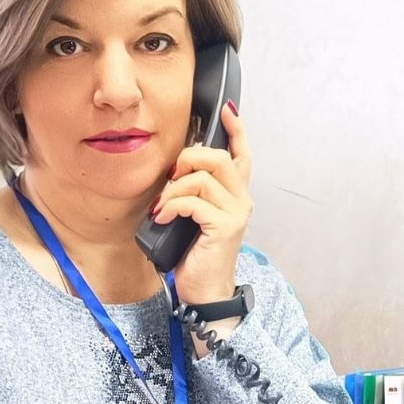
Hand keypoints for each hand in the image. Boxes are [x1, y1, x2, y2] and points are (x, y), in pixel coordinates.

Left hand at [152, 101, 252, 305]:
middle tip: (170, 178)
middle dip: (188, 159)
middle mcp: (241, 200)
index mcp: (236, 195)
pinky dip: (171, 205)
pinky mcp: (224, 227)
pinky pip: (193, 201)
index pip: (243, 155)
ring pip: (203, 177)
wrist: (205, 293)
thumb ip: (193, 193)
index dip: (237, 130)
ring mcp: (235, 213)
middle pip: (218, 158)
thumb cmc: (196, 256)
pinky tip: (161, 218)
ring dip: (173, 189)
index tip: (228, 111)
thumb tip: (174, 170)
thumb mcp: (194, 217)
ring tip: (161, 207)